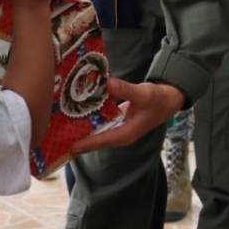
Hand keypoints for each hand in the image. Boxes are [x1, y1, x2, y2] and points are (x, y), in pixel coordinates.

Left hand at [70, 79, 184, 153]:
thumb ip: (127, 90)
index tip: (72, 145)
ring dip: (83, 129)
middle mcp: (121, 133)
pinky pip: (101, 123)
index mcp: (128, 133)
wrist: (169, 98)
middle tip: (58, 138)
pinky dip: (90, 119)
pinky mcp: (117, 120)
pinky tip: (77, 112)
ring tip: (62, 127)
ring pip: (97, 132)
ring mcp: (118, 127)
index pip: (105, 140)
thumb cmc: (158, 99)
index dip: (88, 143)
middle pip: (97, 140)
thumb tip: (108, 83)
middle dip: (80, 139)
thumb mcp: (144, 93)